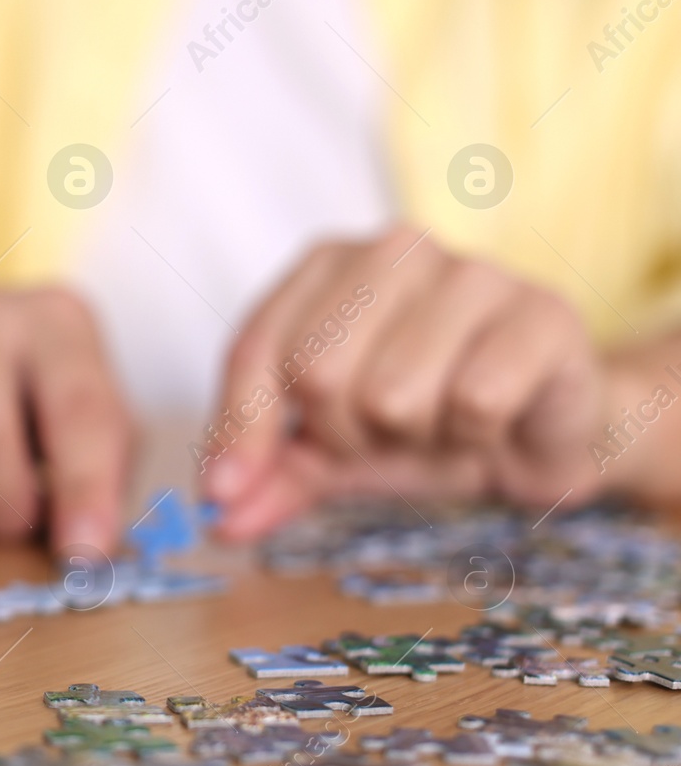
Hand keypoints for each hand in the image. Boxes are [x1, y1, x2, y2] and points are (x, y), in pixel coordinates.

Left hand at [204, 227, 617, 538]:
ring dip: (414, 439)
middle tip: (385, 435)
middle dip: (343, 436)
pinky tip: (496, 422)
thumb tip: (219, 515)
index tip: (223, 493)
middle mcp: (395, 249)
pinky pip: (474, 402)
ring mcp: (473, 272)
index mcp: (327, 264)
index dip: (237, 430)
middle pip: (317, 374)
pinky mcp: (543, 313)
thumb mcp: (333, 451)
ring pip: (392, 394)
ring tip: (442, 424)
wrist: (546, 437)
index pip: (255, 347)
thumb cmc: (428, 424)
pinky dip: (478, 437)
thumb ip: (272, 476)